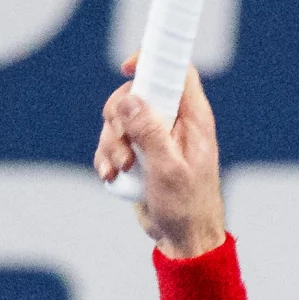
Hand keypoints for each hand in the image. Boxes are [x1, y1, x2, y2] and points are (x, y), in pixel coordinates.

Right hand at [95, 60, 227, 259]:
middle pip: (136, 93)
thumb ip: (149, 132)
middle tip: (124, 147)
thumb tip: (128, 99)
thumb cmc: (188, 206)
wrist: (183, 239)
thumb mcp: (168, 169)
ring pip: (119, 119)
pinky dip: (106, 157)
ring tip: (121, 170)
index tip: (128, 69)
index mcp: (192, 118)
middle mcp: (173, 122)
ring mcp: (154, 138)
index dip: (152, 60)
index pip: (176, 70)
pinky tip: (112, 176)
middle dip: (119, 118)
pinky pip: (113, 142)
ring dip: (111, 143)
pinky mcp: (139, 154)